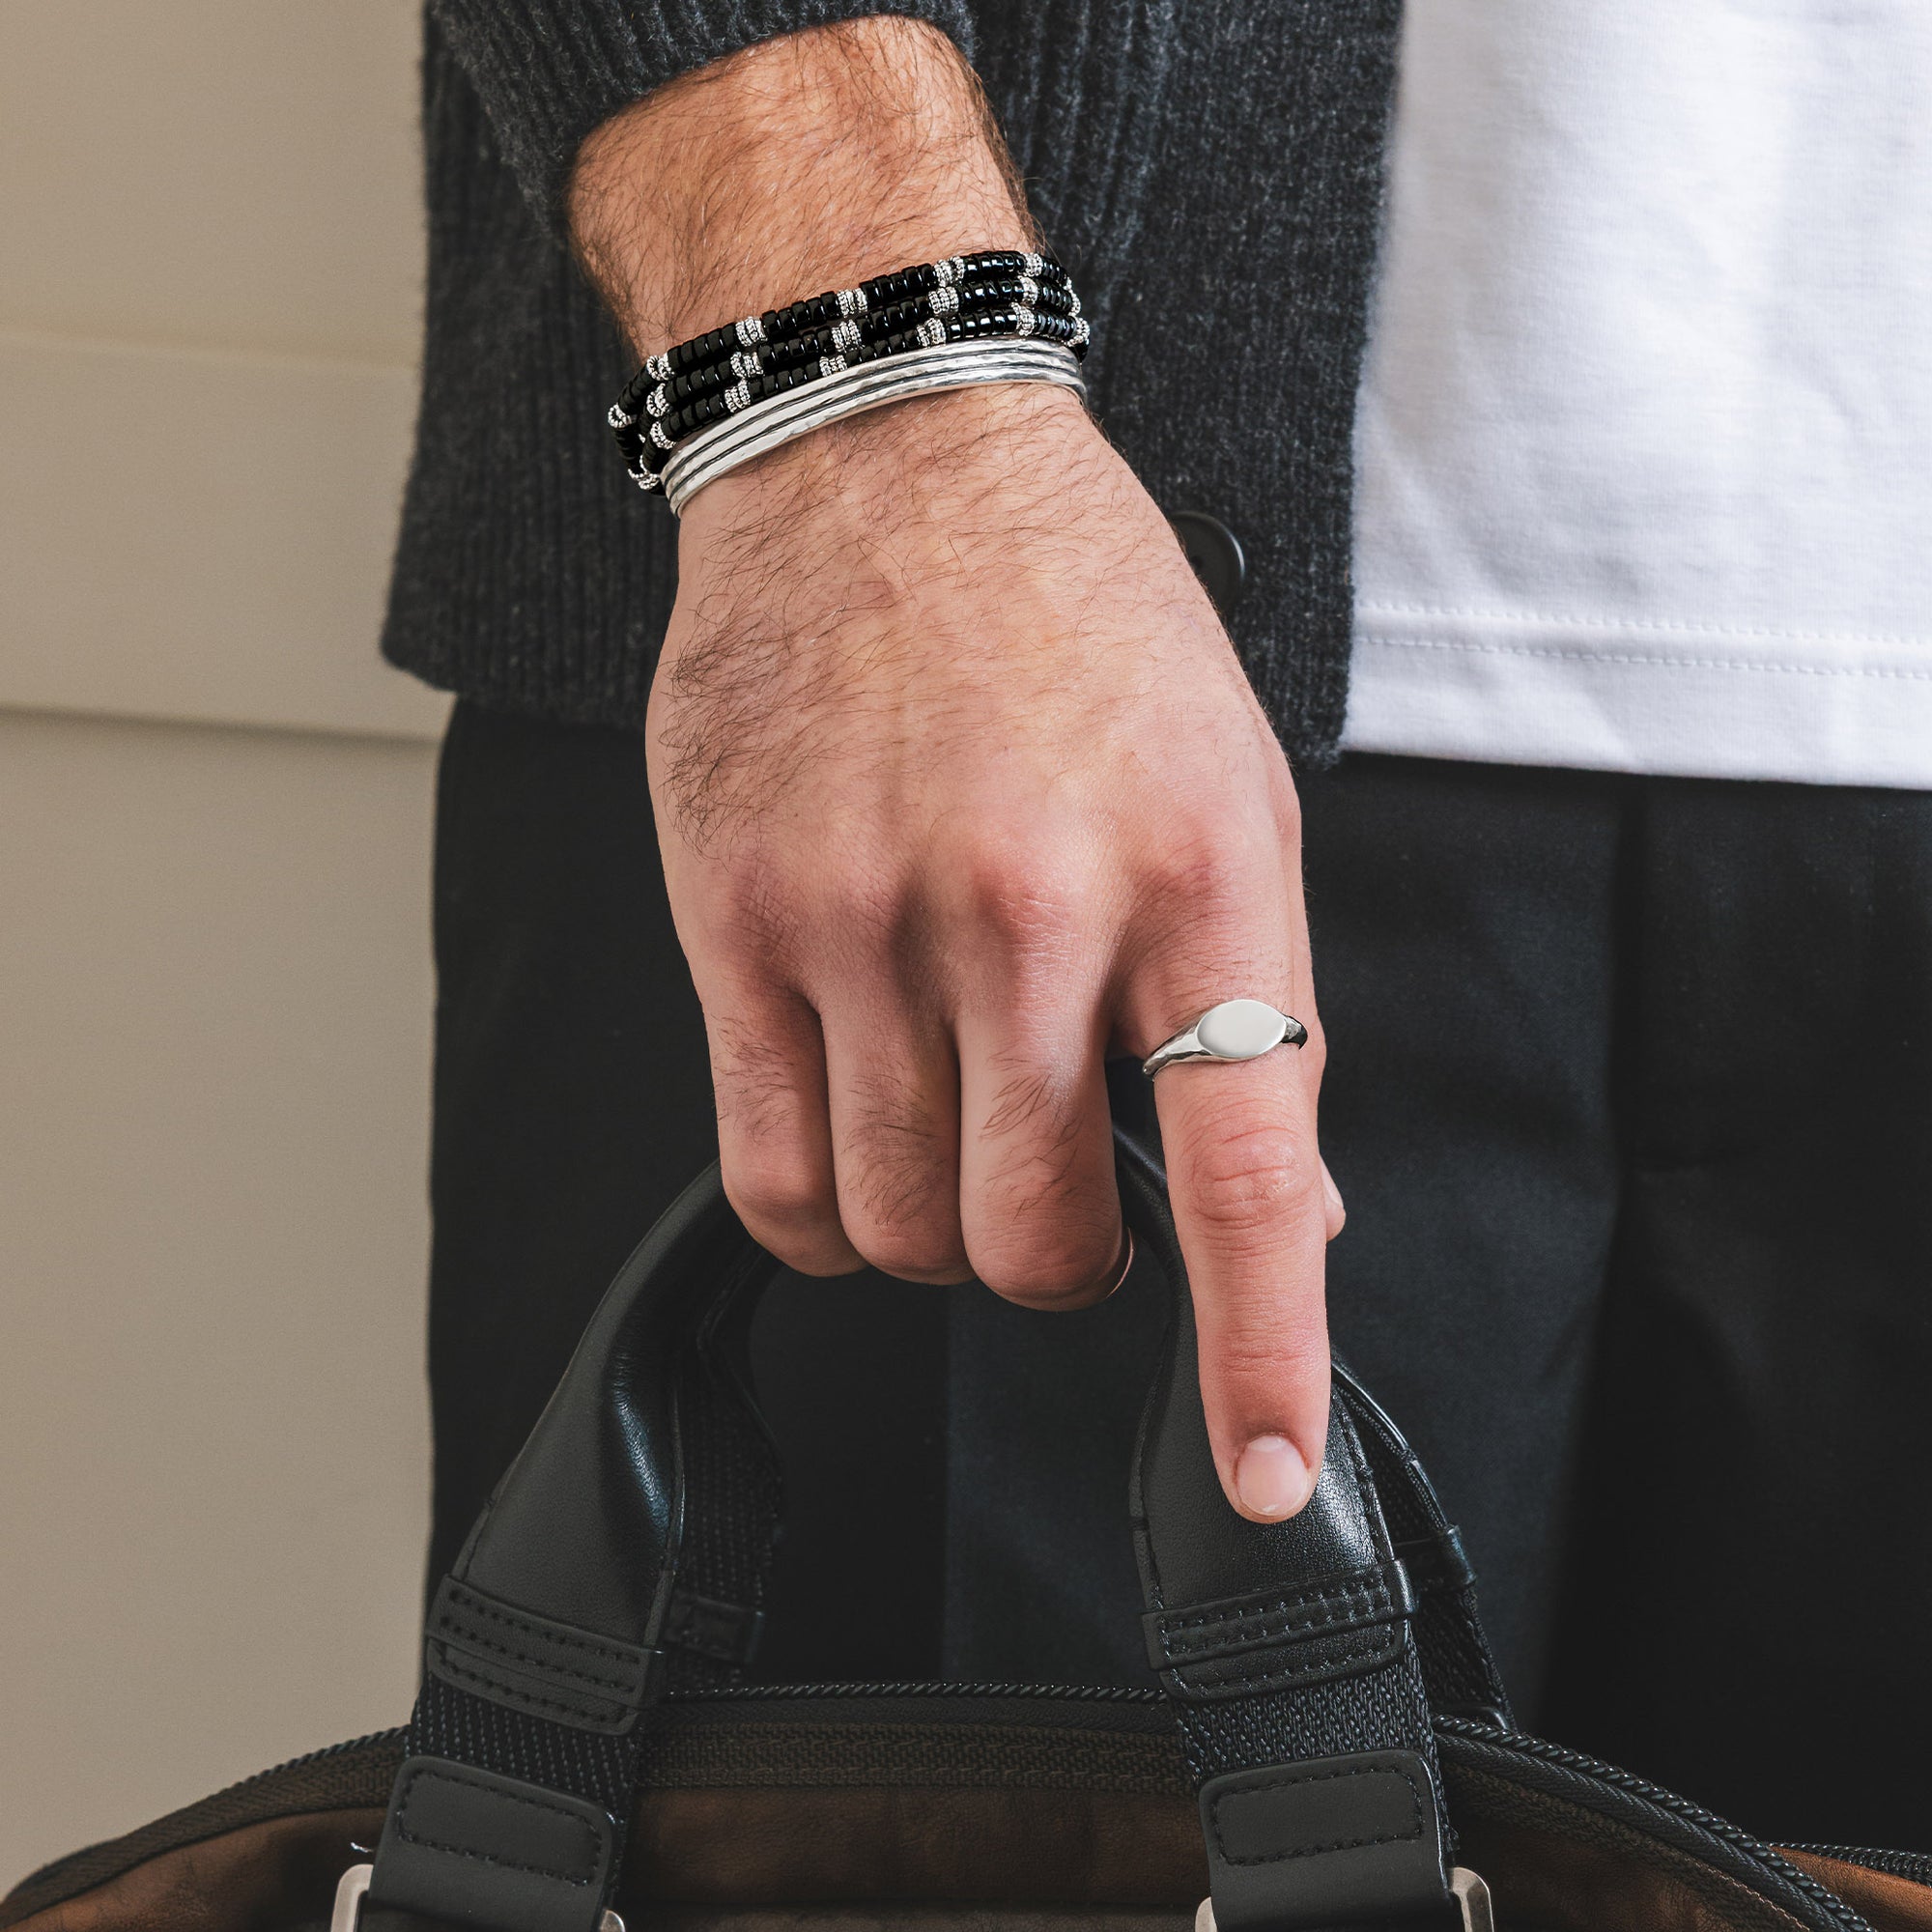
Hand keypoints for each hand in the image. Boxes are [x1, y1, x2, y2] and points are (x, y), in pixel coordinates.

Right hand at [651, 380, 1345, 1520]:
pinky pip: (771, 1174)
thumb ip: (1249, 1000)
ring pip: (897, 1228)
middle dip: (1059, 1270)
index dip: (1259, 1348)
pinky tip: (853, 1146)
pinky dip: (824, 1219)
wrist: (883, 461)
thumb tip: (1282, 1200)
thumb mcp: (1224, 781)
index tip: (1260, 1463)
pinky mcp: (738, 921)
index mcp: (1195, 869)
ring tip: (950, 1140)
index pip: (1242, 1165)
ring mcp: (866, 919)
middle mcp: (1028, 907)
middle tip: (1060, 1207)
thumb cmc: (1074, 616)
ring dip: (937, 1237)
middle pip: (1034, 1239)